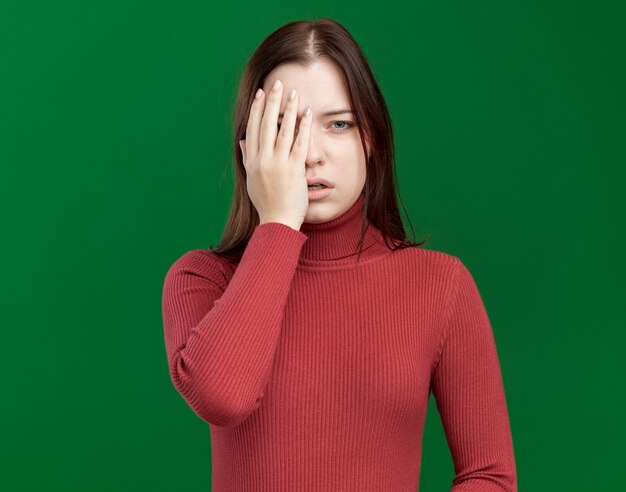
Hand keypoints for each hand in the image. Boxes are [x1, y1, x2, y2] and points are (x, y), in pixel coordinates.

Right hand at [239, 79, 312, 229]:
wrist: (277, 222)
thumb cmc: (266, 203)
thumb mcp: (251, 180)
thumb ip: (247, 159)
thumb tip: (242, 141)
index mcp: (252, 161)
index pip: (253, 128)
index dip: (257, 109)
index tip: (261, 93)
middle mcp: (263, 160)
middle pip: (266, 124)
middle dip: (272, 102)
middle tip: (277, 83)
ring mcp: (278, 164)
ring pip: (283, 130)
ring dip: (288, 109)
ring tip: (293, 93)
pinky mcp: (294, 170)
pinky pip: (299, 143)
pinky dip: (303, 127)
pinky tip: (307, 113)